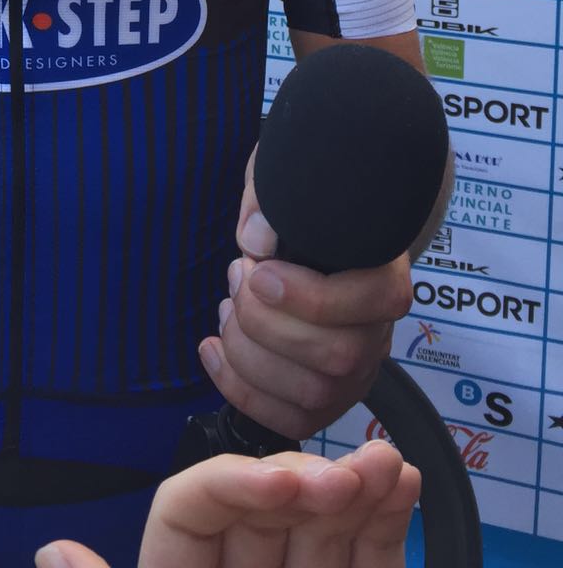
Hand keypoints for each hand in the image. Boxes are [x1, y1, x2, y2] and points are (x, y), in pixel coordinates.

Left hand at [35, 440, 419, 567]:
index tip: (283, 477)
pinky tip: (401, 485)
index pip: (191, 512)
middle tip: (352, 465)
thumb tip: (53, 549)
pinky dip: (386, 529)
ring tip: (387, 462)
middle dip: (308, 480)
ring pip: (321, 535)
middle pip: (266, 515)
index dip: (235, 484)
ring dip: (357, 492)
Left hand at [197, 154, 412, 437]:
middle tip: (236, 277)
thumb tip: (257, 241)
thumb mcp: (283, 178)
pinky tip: (212, 348)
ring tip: (227, 307)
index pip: (377, 301)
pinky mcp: (327, 398)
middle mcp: (380, 332)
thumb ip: (269, 200)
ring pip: (313, 394)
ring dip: (249, 354)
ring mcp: (357, 372)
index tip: (259, 271)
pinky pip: (291, 419)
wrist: (314, 234)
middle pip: (337, 356)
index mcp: (385, 274)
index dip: (312, 297)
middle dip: (265, 323)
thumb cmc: (299, 207)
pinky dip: (240, 389)